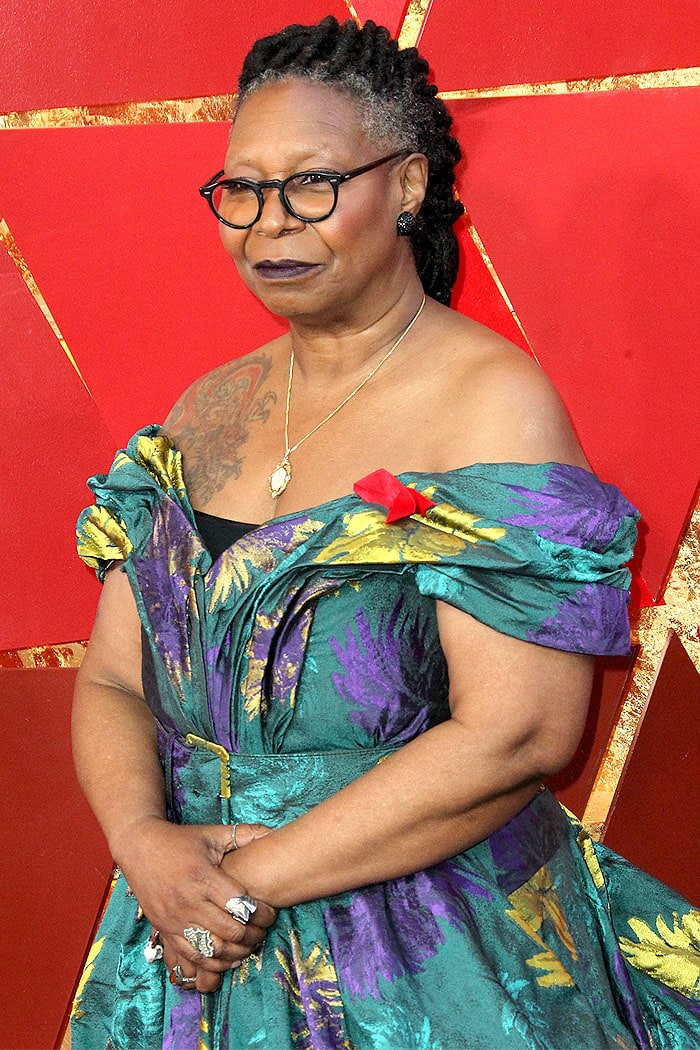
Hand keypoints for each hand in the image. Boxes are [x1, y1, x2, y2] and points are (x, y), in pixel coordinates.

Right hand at [117, 817, 276, 987]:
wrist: (139, 848)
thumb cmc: (180, 841)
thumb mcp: (212, 834)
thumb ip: (245, 834)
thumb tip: (274, 832)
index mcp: (203, 877)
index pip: (241, 905)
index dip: (262, 913)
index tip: (271, 912)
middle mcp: (189, 901)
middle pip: (231, 931)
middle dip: (254, 935)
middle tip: (263, 931)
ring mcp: (175, 919)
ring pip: (213, 949)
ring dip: (236, 953)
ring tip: (249, 945)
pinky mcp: (165, 931)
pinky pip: (191, 957)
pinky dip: (213, 964)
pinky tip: (226, 958)